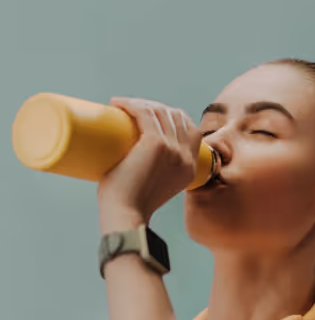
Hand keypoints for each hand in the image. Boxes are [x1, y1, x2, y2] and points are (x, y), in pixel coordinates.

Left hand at [97, 97, 202, 231]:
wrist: (125, 216)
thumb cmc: (129, 206)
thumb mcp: (153, 188)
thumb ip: (151, 174)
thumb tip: (129, 158)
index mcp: (190, 169)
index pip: (191, 129)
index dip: (173, 116)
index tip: (151, 115)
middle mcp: (186, 157)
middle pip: (176, 116)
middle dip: (155, 106)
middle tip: (132, 111)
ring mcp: (173, 149)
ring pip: (160, 111)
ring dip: (140, 103)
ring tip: (121, 107)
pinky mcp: (156, 144)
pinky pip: (145, 113)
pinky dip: (130, 104)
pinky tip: (118, 103)